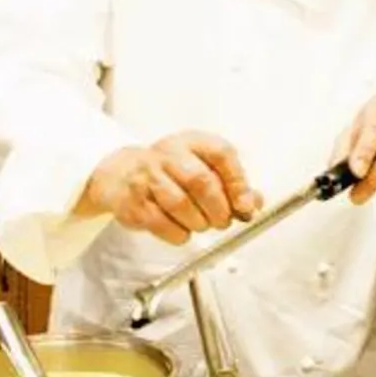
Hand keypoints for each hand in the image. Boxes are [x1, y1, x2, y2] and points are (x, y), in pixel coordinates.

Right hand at [79, 132, 261, 244]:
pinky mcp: (133, 201)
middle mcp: (168, 154)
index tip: (246, 205)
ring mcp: (147, 176)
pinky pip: (161, 223)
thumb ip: (232, 184)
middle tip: (223, 221)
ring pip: (180, 204)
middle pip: (200, 181)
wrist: (122, 175)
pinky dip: (178, 234)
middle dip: (218, 209)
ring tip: (201, 224)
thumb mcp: (203, 167)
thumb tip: (253, 203)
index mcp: (192, 142)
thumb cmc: (171, 173)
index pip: (221, 154)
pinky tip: (181, 230)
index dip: (237, 182)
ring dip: (198, 223)